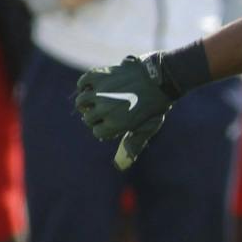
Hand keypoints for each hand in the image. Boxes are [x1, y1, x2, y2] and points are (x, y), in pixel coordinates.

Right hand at [74, 53, 176, 169]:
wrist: (160, 78)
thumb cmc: (155, 105)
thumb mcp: (146, 128)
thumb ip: (132, 144)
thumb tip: (120, 166)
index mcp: (115, 125)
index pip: (97, 132)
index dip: (104, 128)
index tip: (111, 122)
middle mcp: (104, 109)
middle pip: (88, 118)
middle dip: (95, 116)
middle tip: (105, 109)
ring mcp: (101, 92)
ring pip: (81, 102)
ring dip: (86, 102)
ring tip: (95, 99)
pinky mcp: (99, 75)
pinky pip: (82, 82)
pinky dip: (84, 85)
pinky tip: (92, 87)